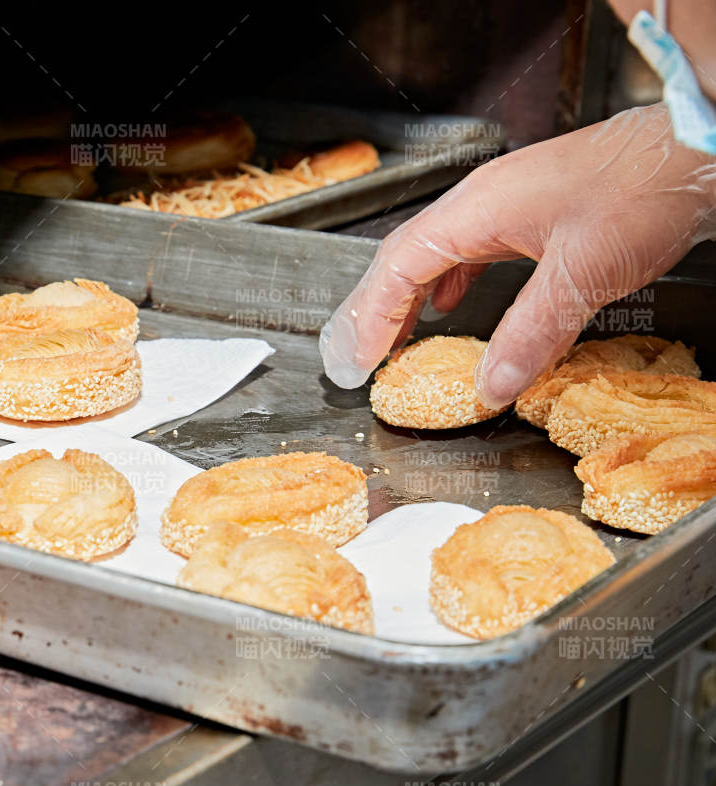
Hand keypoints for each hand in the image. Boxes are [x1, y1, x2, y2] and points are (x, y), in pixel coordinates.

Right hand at [320, 103, 715, 406]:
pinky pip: (468, 250)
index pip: (398, 268)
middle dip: (374, 310)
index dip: (369, 319)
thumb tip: (491, 386)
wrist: (694, 146)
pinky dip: (446, 283)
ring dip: (407, 298)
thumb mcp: (583, 274)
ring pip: (434, 254)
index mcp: (476, 209)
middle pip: (403, 258)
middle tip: (356, 359)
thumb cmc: (643, 191)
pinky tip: (449, 306)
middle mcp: (480, 201)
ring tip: (393, 340)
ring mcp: (505, 201)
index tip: (355, 364)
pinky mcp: (531, 208)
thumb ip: (530, 335)